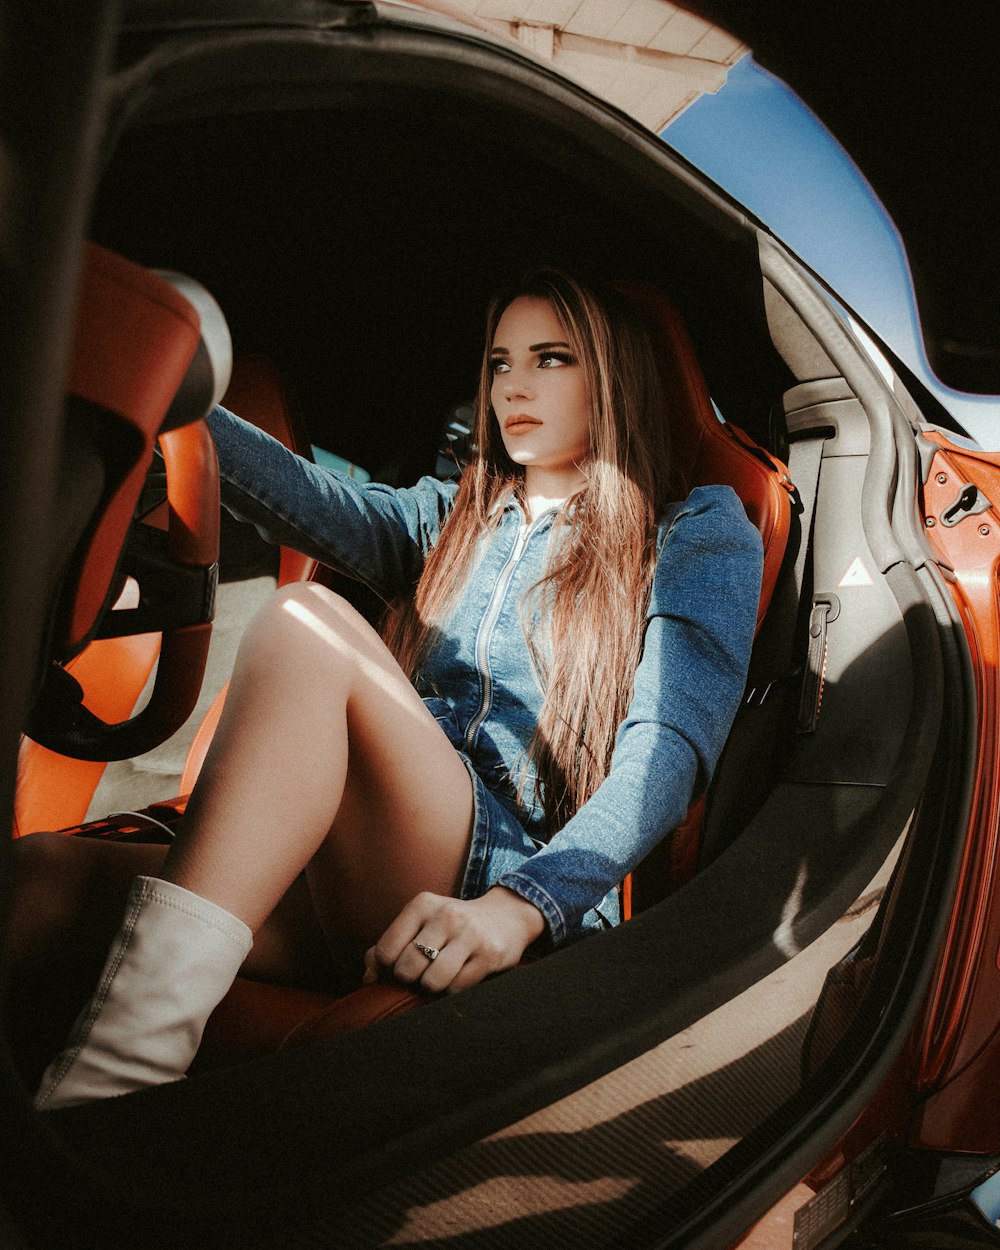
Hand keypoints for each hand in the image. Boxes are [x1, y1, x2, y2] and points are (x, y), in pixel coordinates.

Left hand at [362, 887, 545, 993]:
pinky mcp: (489, 955)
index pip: (386, 950)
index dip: (389, 966)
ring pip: (432, 981)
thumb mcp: (420, 923)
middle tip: (422, 971)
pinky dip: (453, 990)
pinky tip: (461, 975)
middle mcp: (445, 915)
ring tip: (440, 975)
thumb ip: (387, 945)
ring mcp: (470, 934)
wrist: (505, 916)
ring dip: (432, 987)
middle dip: (411, 978)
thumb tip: (368, 978)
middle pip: (407, 968)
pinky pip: (457, 988)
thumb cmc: (451, 926)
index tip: (402, 962)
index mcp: (422, 905)